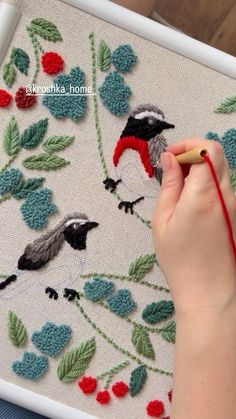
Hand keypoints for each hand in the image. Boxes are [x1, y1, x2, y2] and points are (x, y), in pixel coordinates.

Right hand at [152, 139, 235, 316]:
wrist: (209, 291)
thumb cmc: (180, 260)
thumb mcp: (163, 220)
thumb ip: (169, 185)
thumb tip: (169, 159)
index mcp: (203, 196)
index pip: (206, 151)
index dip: (187, 146)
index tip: (170, 157)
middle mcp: (225, 196)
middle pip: (217, 156)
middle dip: (193, 154)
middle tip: (173, 169)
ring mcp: (235, 205)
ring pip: (220, 171)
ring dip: (200, 170)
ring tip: (180, 189)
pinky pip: (223, 187)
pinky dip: (207, 184)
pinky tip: (191, 203)